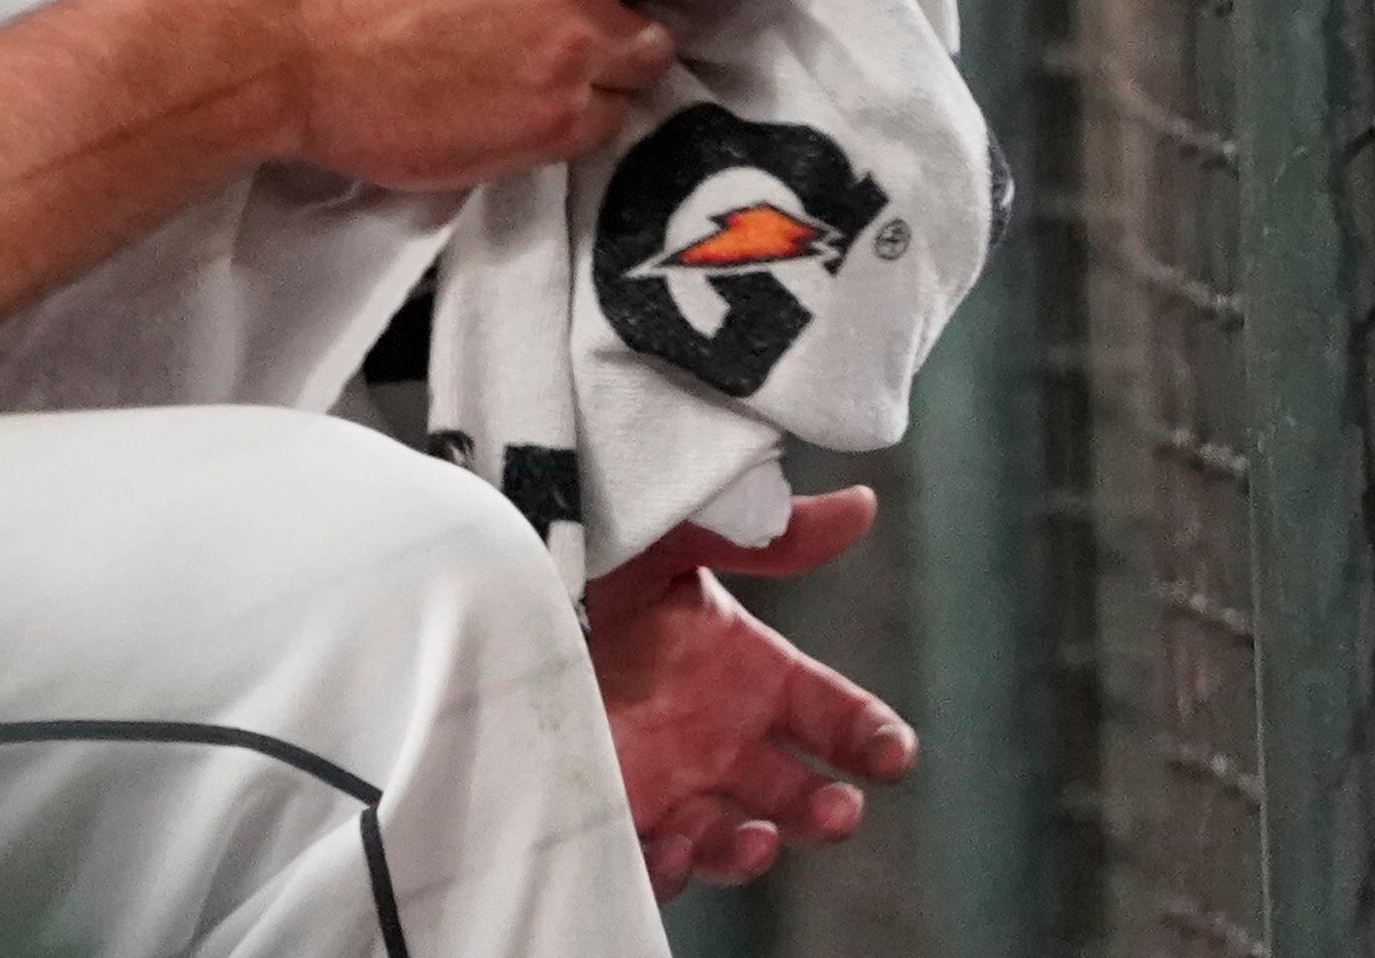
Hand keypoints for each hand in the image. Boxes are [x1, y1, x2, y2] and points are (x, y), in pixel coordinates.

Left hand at [586, 489, 917, 898]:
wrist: (481, 568)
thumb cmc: (582, 540)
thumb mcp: (676, 533)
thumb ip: (769, 535)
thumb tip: (862, 505)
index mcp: (746, 669)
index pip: (835, 718)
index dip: (872, 738)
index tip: (893, 754)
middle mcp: (716, 732)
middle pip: (797, 795)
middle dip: (826, 813)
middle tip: (836, 811)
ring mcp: (664, 773)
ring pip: (730, 840)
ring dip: (751, 851)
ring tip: (752, 841)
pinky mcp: (606, 801)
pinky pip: (647, 857)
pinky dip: (665, 869)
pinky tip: (669, 852)